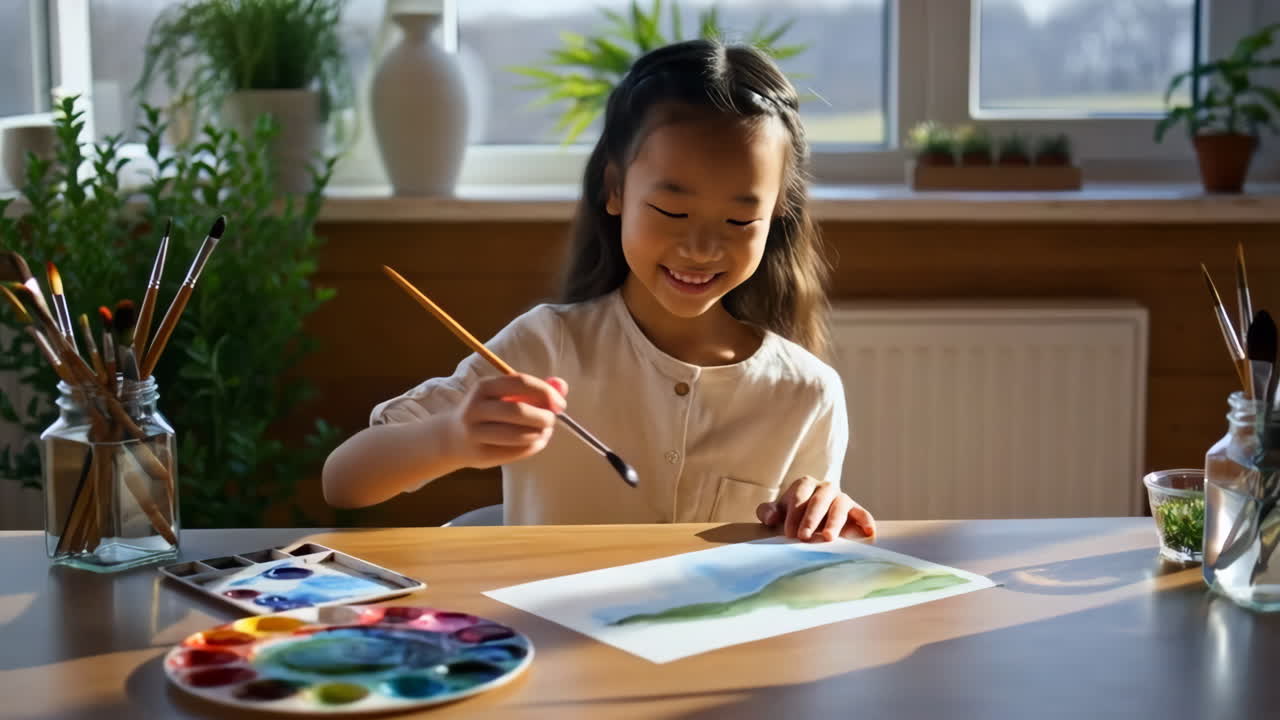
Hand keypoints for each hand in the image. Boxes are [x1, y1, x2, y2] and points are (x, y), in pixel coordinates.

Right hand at [450, 374, 566, 468]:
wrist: (451, 437)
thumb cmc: (487, 412)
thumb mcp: (503, 395)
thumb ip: (533, 389)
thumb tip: (562, 386)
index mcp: (483, 387)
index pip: (520, 383)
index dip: (545, 392)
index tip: (560, 403)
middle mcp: (476, 408)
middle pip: (519, 411)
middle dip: (543, 417)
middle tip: (552, 420)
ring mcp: (475, 433)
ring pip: (518, 435)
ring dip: (540, 434)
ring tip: (545, 432)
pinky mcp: (480, 455)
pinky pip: (515, 452)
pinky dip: (532, 447)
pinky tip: (535, 442)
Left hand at [756, 476, 875, 541]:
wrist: (810, 520)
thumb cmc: (790, 516)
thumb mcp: (776, 512)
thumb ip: (767, 511)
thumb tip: (772, 517)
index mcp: (805, 484)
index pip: (800, 497)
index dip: (794, 515)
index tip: (789, 534)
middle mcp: (825, 488)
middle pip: (819, 500)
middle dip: (811, 519)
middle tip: (804, 537)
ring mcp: (841, 498)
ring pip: (840, 506)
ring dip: (834, 522)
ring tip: (828, 538)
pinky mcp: (855, 510)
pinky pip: (862, 513)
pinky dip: (866, 520)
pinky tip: (867, 532)